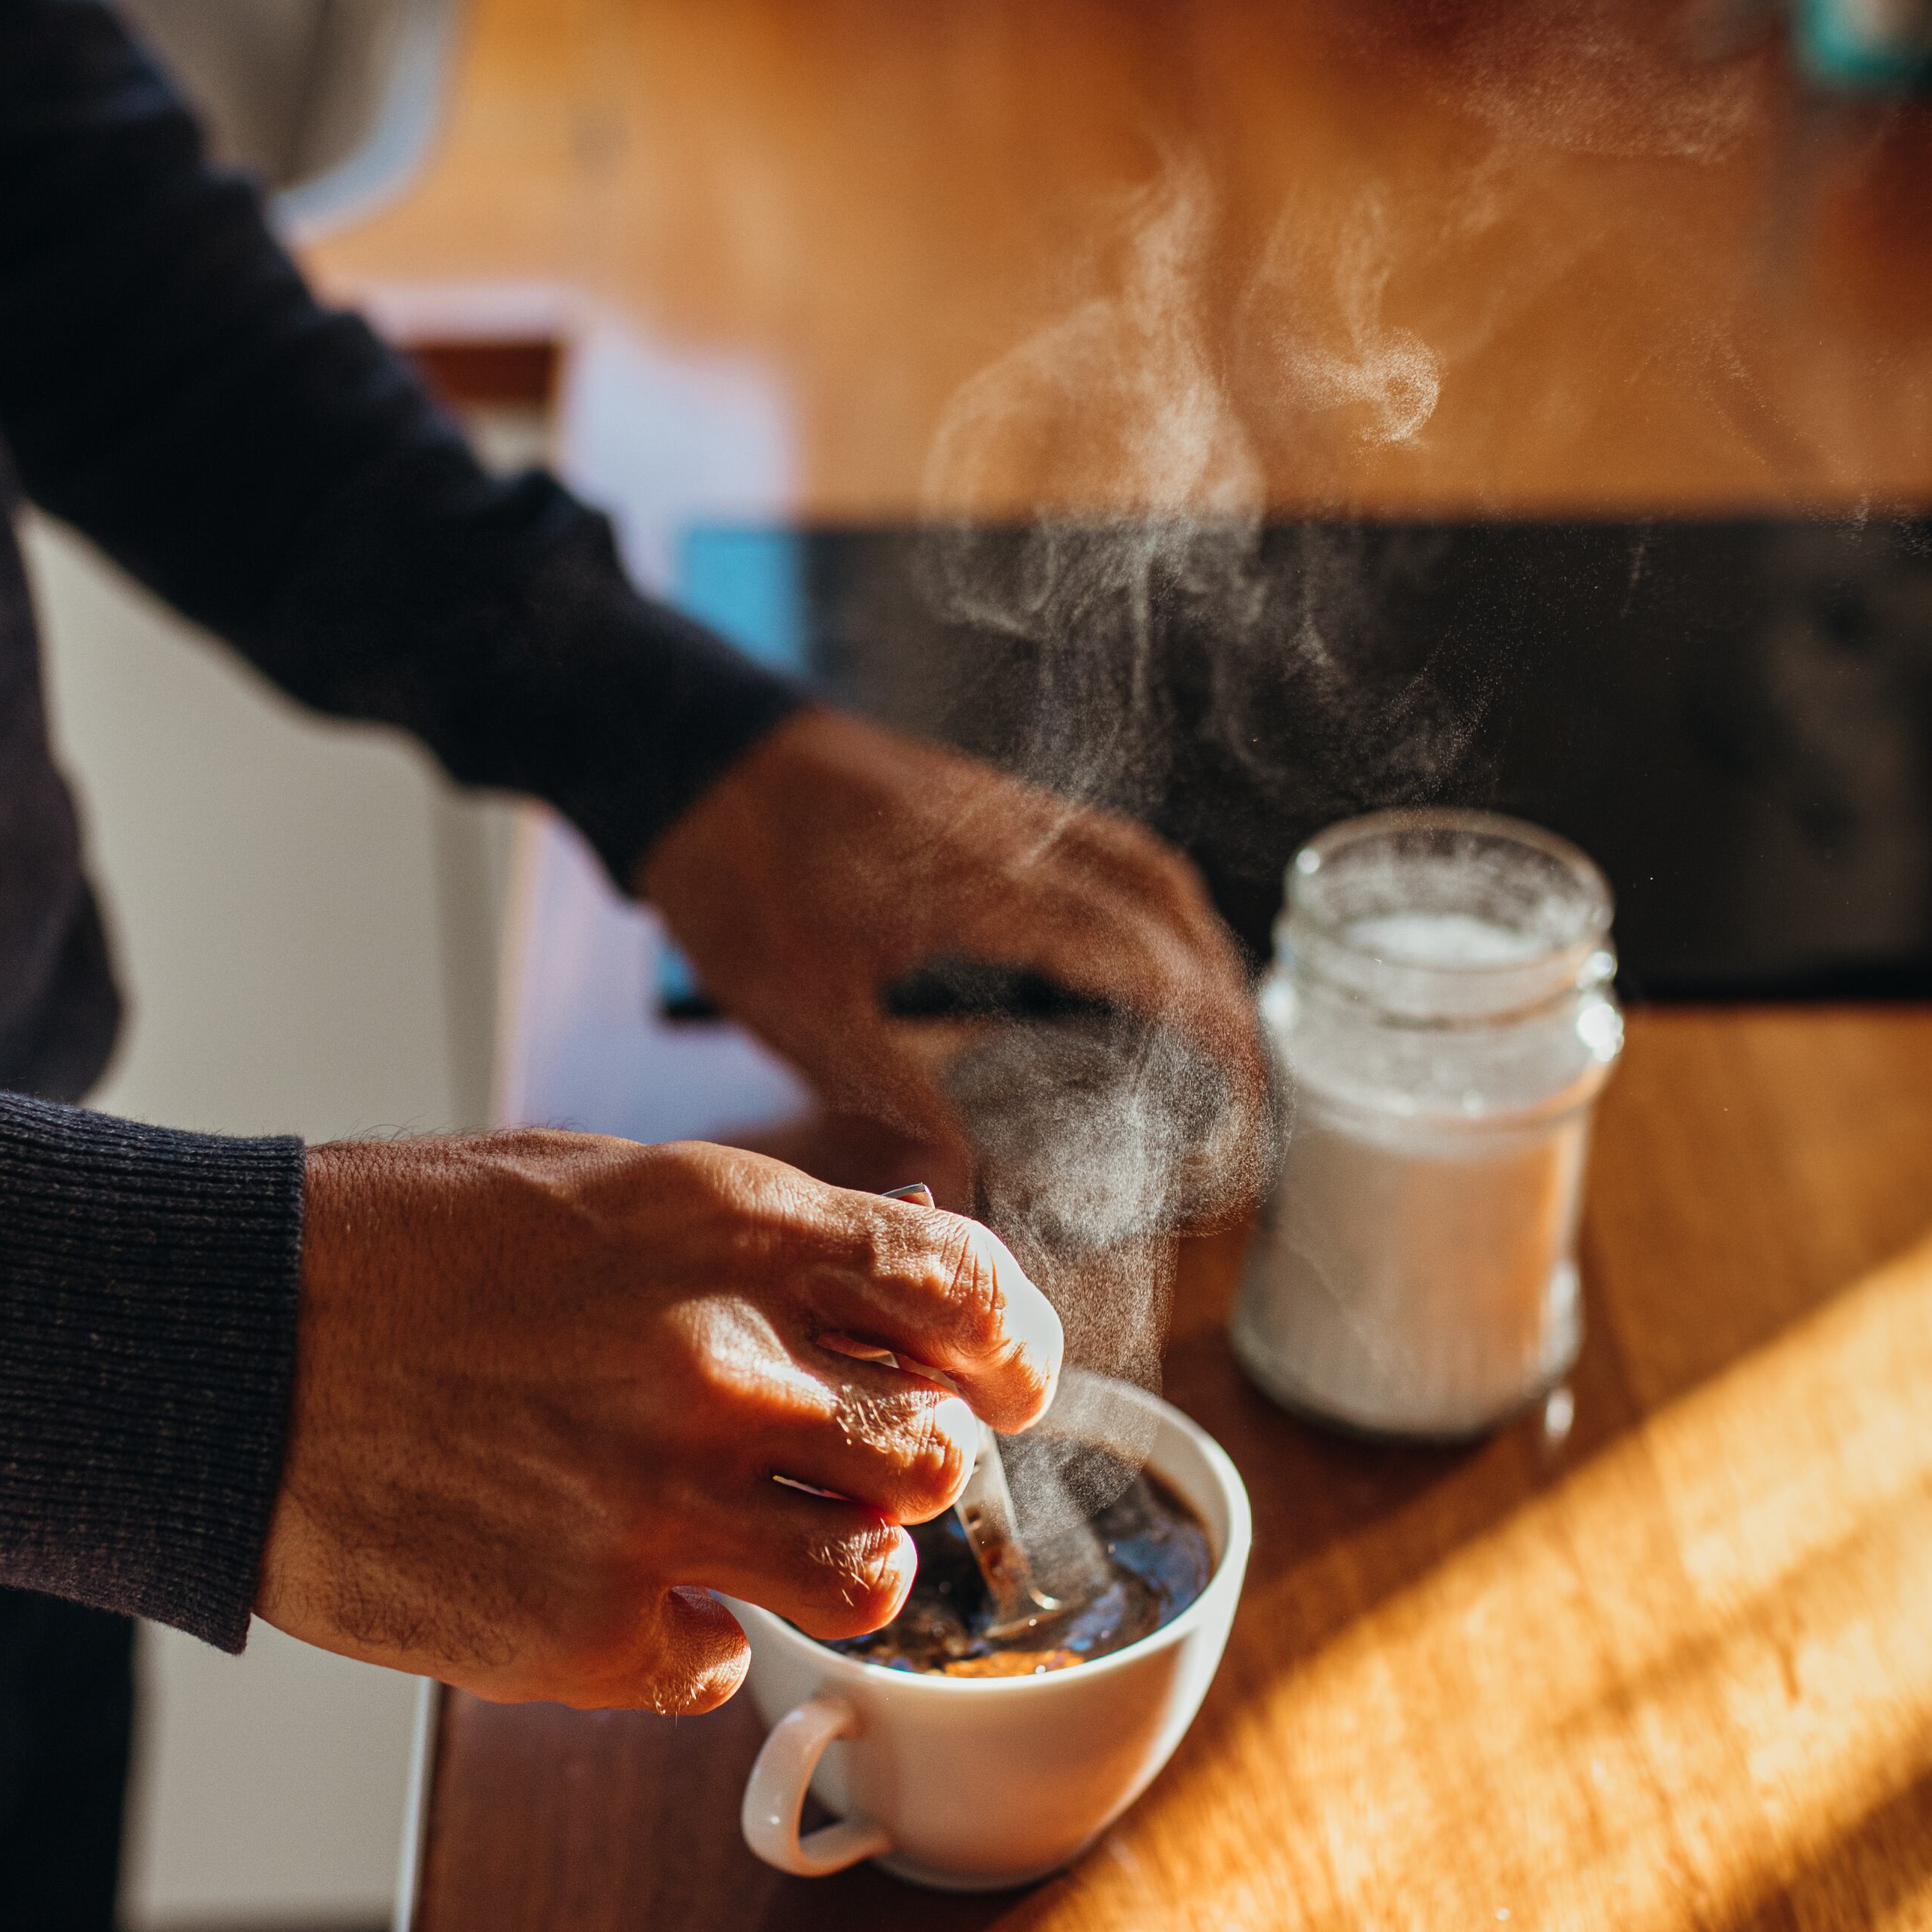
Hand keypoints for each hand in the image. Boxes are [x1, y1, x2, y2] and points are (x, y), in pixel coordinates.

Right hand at [259, 1133, 1063, 1711]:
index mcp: (724, 1228)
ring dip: (836, 1565)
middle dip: (909, 1466)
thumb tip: (907, 1257)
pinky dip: (696, 1638)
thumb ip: (755, 1234)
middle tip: (852, 1468)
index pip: (961, 1292)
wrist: (213, 1348)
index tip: (1002, 1379)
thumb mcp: (591, 1182)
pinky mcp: (590, 1631)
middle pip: (934, 1457)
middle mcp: (715, 1366)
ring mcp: (656, 1509)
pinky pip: (727, 1663)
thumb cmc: (390, 1251)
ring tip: (760, 1541)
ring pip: (870, 1582)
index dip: (1008, 1348)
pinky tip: (621, 1584)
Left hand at [636, 706, 1262, 1163]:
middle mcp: (1013, 833)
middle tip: (1245, 1078)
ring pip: (1139, 861)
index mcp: (983, 885)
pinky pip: (1096, 842)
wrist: (686, 749)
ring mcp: (1001, 806)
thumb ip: (888, 1092)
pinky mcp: (980, 798)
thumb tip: (965, 1182)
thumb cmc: (731, 874)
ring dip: (1190, 938)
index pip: (1137, 950)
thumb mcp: (796, 1007)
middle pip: (1164, 898)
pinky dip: (1142, 900)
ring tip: (1211, 1023)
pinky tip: (1127, 954)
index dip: (1206, 1019)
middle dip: (1221, 986)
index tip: (1245, 1087)